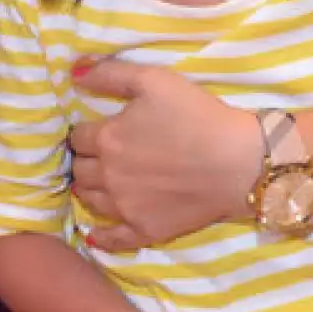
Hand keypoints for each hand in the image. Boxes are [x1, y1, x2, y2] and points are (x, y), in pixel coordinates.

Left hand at [69, 57, 262, 250]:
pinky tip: (96, 232)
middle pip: (80, 170)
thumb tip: (74, 72)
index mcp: (107, 138)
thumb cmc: (197, 116)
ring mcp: (124, 207)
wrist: (238, 162)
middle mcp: (107, 175)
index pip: (78, 137)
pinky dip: (100, 235)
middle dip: (88, 160)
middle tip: (104, 155)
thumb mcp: (154, 80)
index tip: (100, 130)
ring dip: (92, 189)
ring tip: (104, 182)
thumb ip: (110, 73)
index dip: (88, 132)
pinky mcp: (144, 230)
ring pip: (89, 200)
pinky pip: (111, 239)